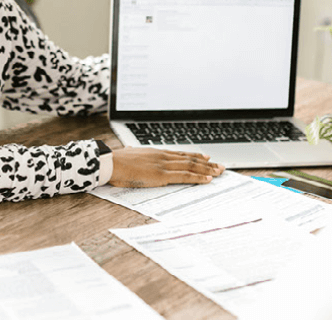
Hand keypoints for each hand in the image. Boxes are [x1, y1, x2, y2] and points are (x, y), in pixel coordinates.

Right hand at [107, 148, 223, 187]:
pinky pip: (185, 176)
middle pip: (190, 159)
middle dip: (207, 164)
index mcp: (156, 152)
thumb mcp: (129, 154)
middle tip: (220, 166)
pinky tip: (208, 179)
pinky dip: (198, 178)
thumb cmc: (117, 161)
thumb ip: (136, 154)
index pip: (181, 154)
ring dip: (208, 170)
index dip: (195, 156)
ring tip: (220, 172)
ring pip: (191, 167)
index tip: (206, 158)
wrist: (111, 163)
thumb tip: (133, 152)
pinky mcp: (162, 175)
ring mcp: (164, 165)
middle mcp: (163, 156)